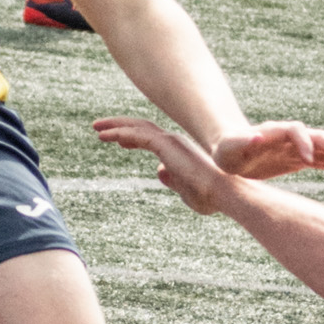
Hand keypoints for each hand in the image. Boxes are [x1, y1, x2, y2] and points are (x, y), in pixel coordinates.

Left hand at [94, 115, 234, 213]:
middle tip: (100, 128)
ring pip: (137, 128)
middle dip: (120, 126)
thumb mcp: (187, 191)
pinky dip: (120, 133)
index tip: (119, 140)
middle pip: (142, 128)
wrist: (226, 194)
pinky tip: (106, 136)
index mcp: (179, 151)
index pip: (152, 139)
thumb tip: (159, 172)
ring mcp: (171, 141)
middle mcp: (174, 142)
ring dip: (115, 127)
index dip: (133, 137)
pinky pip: (138, 136)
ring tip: (97, 129)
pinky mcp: (166, 145)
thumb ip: (173, 181)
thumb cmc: (211, 198)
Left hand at [212, 120, 323, 181]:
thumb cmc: (228, 150)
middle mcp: (291, 137)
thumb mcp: (230, 148)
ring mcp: (298, 148)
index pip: (296, 131)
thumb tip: (257, 136)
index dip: (304, 143)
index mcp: (275, 131)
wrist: (233, 154)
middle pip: (318, 137)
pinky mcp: (301, 159)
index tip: (308, 161)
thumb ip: (244, 142)